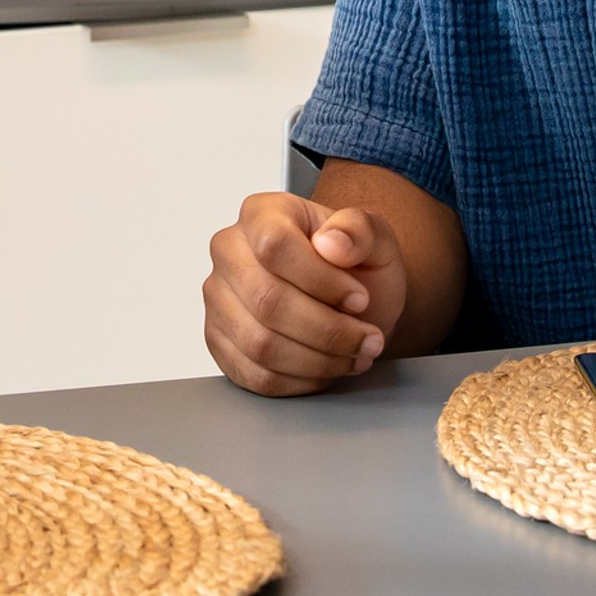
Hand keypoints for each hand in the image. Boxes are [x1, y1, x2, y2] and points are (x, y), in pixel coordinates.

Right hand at [204, 191, 407, 395]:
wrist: (351, 302)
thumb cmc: (356, 266)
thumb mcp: (375, 239)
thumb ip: (360, 229)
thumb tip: (332, 243)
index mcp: (262, 214)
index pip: (274, 246)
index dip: (321, 281)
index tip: (359, 298)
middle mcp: (229, 251)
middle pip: (267, 302)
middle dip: (328, 330)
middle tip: (368, 338)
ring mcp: (219, 298)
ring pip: (261, 344)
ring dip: (318, 359)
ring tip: (354, 354)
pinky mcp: (219, 341)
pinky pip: (254, 374)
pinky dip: (299, 381)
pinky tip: (327, 367)